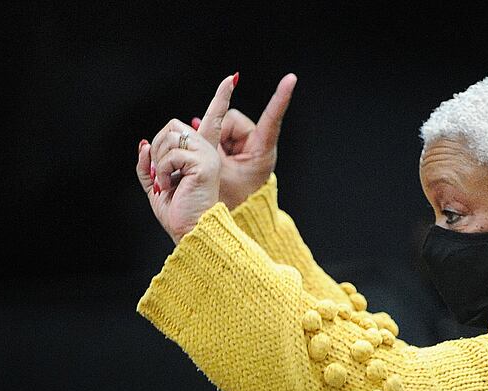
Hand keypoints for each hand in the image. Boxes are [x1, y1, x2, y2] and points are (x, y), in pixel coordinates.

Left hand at [137, 73, 233, 243]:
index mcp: (199, 153)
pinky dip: (163, 172)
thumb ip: (148, 165)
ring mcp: (206, 155)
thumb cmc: (178, 214)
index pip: (198, 121)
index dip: (221, 97)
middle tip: (160, 175)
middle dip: (157, 149)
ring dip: (159, 163)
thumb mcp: (156, 186)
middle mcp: (206, 150)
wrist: (191, 231)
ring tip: (166, 183)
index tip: (234, 77)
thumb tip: (143, 144)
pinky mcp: (203, 163)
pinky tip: (170, 186)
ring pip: (169, 137)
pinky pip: (171, 155)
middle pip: (171, 126)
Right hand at [208, 73, 295, 207]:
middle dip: (220, 136)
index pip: (272, 120)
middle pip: (233, 122)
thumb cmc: (230, 198)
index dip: (280, 99)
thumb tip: (196, 123)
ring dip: (216, 141)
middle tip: (218, 157)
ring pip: (224, 127)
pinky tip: (215, 157)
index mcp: (262, 151)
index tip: (291, 79)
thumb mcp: (218, 173)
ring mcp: (249, 144)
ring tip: (218, 162)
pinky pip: (222, 135)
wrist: (233, 215)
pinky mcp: (240, 147)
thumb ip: (208, 147)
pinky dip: (216, 144)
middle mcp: (258, 143)